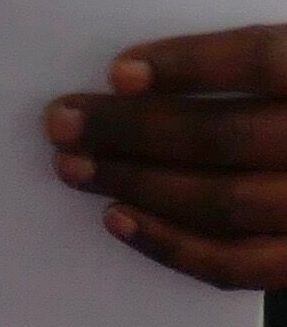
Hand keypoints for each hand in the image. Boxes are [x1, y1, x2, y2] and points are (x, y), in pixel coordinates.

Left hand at [50, 23, 286, 285]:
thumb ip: (243, 65)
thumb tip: (131, 76)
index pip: (264, 61)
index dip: (190, 64)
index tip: (117, 72)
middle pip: (229, 136)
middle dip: (132, 130)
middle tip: (61, 122)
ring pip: (226, 203)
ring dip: (137, 184)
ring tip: (73, 166)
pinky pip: (241, 265)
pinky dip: (173, 246)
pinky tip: (116, 218)